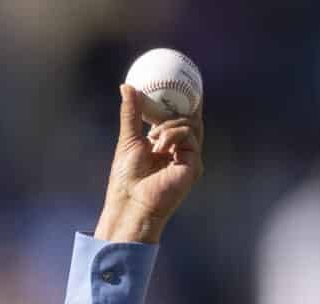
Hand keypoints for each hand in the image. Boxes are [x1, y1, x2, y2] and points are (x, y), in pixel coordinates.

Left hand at [94, 85, 203, 243]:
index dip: (178, 102)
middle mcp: (178, 152)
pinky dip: (172, 135)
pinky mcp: (193, 165)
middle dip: (178, 106)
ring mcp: (188, 158)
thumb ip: (131, 113)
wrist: (130, 203)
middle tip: (170, 93)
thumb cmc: (126, 178)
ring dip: (168, 126)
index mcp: (164, 147)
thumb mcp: (129, 139)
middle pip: (187, 119)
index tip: (175, 84)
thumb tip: (126, 86)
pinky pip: (189, 136)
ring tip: (153, 137)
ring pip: (188, 125)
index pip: (176, 119)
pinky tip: (160, 145)